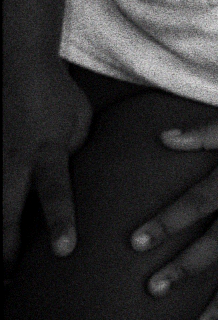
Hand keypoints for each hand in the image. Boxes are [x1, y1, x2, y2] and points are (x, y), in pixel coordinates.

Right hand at [3, 61, 90, 270]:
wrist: (18, 66)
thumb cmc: (57, 96)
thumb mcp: (80, 123)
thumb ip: (77, 155)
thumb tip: (80, 183)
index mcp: (47, 152)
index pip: (55, 192)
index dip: (60, 222)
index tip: (64, 250)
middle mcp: (13, 161)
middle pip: (6, 213)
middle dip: (7, 249)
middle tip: (9, 280)